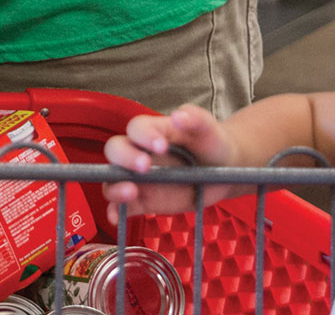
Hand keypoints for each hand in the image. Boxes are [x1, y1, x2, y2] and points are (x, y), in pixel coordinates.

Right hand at [103, 105, 243, 215]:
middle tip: (145, 167)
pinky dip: (115, 213)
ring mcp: (139, 179)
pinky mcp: (143, 201)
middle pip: (115, 150)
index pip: (136, 128)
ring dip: (114, 186)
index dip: (144, 135)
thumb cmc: (211, 143)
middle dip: (125, 158)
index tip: (163, 146)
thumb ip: (195, 118)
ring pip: (112, 179)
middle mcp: (139, 152)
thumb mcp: (208, 128)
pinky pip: (122, 207)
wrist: (223, 170)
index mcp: (153, 131)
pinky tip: (116, 219)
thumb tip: (178, 115)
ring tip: (131, 192)